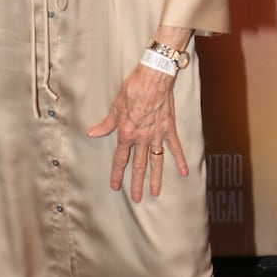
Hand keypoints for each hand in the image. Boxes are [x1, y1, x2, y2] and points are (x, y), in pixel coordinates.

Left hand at [87, 63, 187, 201]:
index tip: (115, 186)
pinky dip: (180, 160)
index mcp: (127, 133)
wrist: (154, 77)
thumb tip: (93, 133)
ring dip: (155, 178)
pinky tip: (184, 172)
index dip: (117, 173)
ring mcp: (157, 134)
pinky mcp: (169, 128)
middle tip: (136, 198)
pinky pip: (175, 148)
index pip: (121, 158)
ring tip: (155, 192)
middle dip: (136, 183)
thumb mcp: (115, 106)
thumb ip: (106, 124)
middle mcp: (142, 137)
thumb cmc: (133, 88)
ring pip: (156, 161)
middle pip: (138, 165)